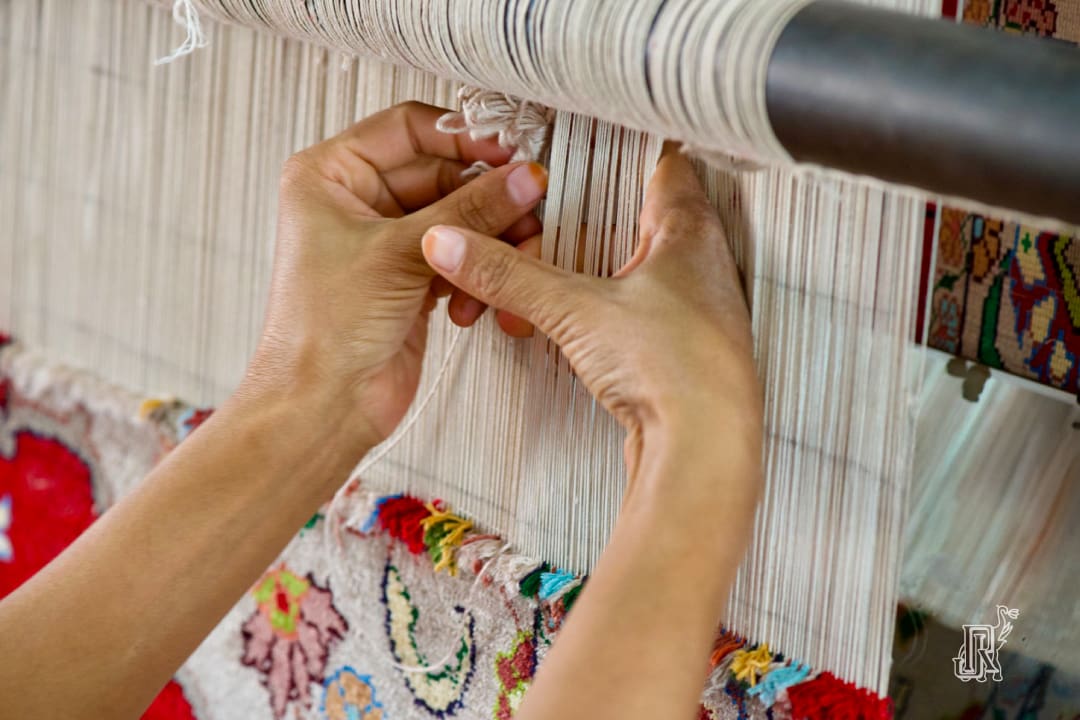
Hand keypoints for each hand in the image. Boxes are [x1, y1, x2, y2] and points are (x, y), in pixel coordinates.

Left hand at [244, 102, 548, 453]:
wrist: (323, 407)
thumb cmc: (325, 329)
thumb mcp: (400, 254)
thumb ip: (470, 209)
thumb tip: (525, 177)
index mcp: (331, 174)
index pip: (408, 129)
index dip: (462, 138)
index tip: (510, 152)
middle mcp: (357, 201)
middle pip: (443, 175)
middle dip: (487, 200)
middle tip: (529, 211)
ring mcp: (387, 242)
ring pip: (460, 218)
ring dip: (488, 244)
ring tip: (506, 266)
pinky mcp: (412, 278)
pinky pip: (462, 257)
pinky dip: (476, 277)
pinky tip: (472, 306)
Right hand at [421, 145, 761, 487]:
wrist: (705, 452)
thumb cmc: (673, 369)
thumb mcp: (576, 309)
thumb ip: (510, 274)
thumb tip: (452, 242)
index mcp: (688, 230)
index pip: (658, 162)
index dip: (612, 152)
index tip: (568, 152)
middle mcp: (698, 263)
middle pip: (630, 219)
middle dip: (572, 229)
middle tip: (530, 232)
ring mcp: (692, 308)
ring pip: (624, 271)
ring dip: (576, 279)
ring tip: (530, 297)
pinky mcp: (676, 349)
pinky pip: (626, 314)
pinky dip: (589, 316)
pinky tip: (555, 331)